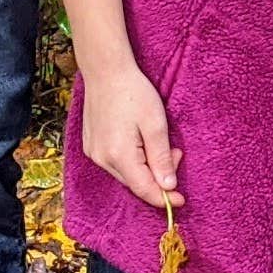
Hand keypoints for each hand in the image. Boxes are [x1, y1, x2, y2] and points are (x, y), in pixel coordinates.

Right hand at [78, 61, 179, 211]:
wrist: (105, 71)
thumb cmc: (133, 93)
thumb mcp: (156, 125)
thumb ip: (161, 158)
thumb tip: (168, 186)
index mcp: (119, 155)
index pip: (144, 189)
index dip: (164, 198)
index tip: (182, 201)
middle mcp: (101, 158)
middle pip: (135, 183)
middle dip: (158, 177)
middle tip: (177, 154)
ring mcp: (93, 152)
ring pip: (126, 174)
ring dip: (146, 168)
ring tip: (161, 144)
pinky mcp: (91, 145)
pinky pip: (116, 163)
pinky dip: (133, 160)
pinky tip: (143, 144)